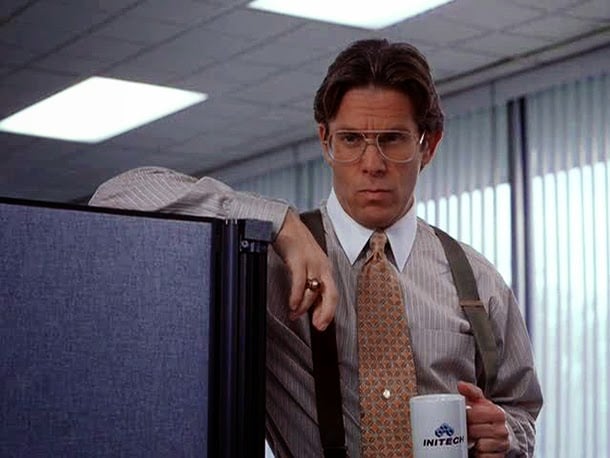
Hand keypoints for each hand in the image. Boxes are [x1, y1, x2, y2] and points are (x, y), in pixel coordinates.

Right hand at [272, 209, 337, 329]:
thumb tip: (304, 304)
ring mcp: (312, 262)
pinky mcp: (299, 258)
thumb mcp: (306, 264)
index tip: (320, 325)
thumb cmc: (294, 244)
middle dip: (326, 313)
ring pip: (313, 291)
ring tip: (294, 315)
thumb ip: (308, 281)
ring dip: (304, 307)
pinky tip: (292, 305)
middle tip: (318, 327)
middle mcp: (322, 266)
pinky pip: (300, 282)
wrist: (285, 223)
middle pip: (331, 294)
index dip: (328, 312)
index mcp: (325, 268)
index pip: (333, 294)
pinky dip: (296, 296)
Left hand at [457, 381, 509, 456]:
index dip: (466, 416)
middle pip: (475, 431)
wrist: (501, 432)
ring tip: (471, 438)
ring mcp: (502, 444)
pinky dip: (479, 454)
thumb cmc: (486, 416)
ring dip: (472, 443)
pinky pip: (485, 457)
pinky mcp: (500, 457)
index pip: (475, 415)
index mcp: (497, 413)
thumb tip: (461, 385)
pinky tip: (477, 448)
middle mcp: (502, 429)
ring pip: (480, 445)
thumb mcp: (480, 402)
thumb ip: (471, 391)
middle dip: (467, 430)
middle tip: (464, 428)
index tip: (464, 416)